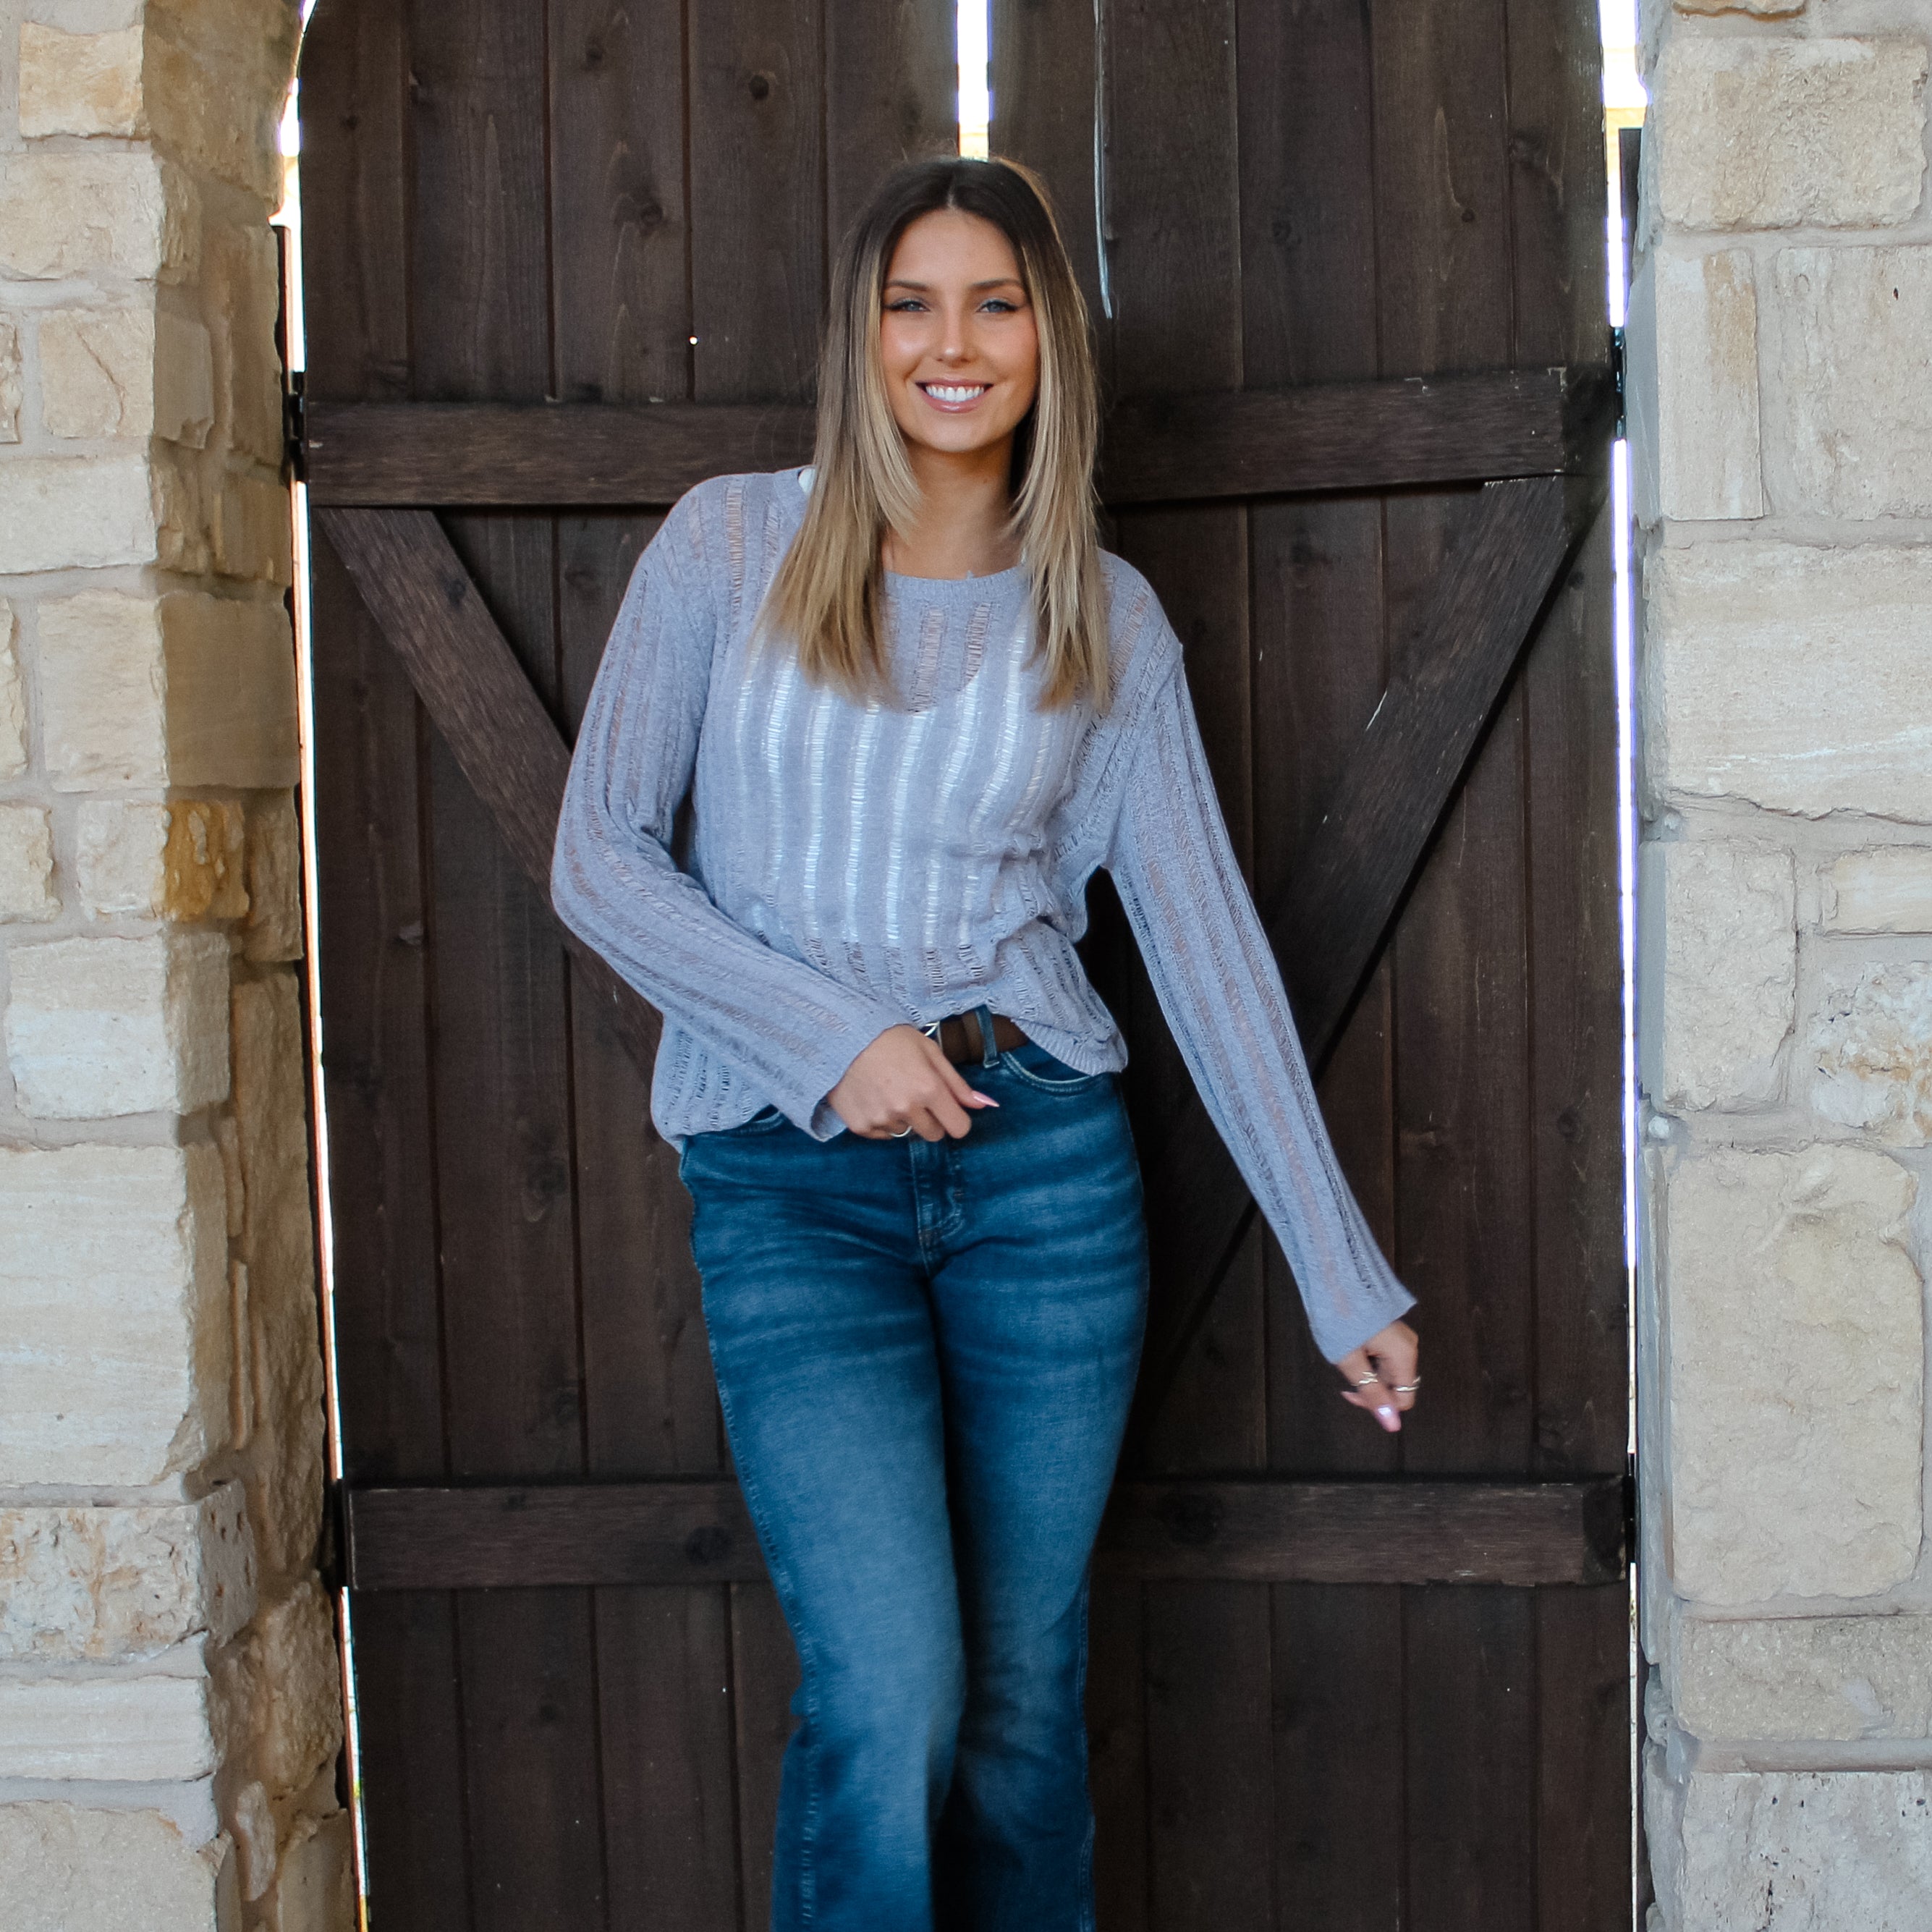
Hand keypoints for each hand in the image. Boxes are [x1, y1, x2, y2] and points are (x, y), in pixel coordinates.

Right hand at [828, 1025, 999, 1141]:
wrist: (840, 1036)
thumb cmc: (890, 1039)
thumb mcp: (929, 1051)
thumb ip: (957, 1083)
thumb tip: (985, 1105)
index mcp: (928, 1089)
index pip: (958, 1128)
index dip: (956, 1119)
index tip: (947, 1109)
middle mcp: (906, 1109)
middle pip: (933, 1135)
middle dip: (931, 1120)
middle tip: (915, 1095)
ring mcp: (881, 1120)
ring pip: (906, 1133)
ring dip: (903, 1119)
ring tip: (889, 1090)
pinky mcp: (860, 1126)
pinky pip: (882, 1135)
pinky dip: (881, 1122)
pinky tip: (873, 1097)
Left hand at [1336, 1320, 1419, 1433]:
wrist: (1334, 1274)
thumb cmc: (1340, 1316)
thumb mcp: (1351, 1360)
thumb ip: (1372, 1394)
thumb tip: (1392, 1425)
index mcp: (1405, 1354)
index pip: (1403, 1399)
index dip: (1378, 1403)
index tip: (1352, 1390)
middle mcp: (1409, 1345)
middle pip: (1396, 1384)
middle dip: (1370, 1385)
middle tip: (1345, 1367)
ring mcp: (1401, 1335)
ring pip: (1388, 1370)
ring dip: (1367, 1371)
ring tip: (1346, 1351)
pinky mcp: (1390, 1328)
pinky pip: (1384, 1355)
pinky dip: (1367, 1357)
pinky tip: (1351, 1344)